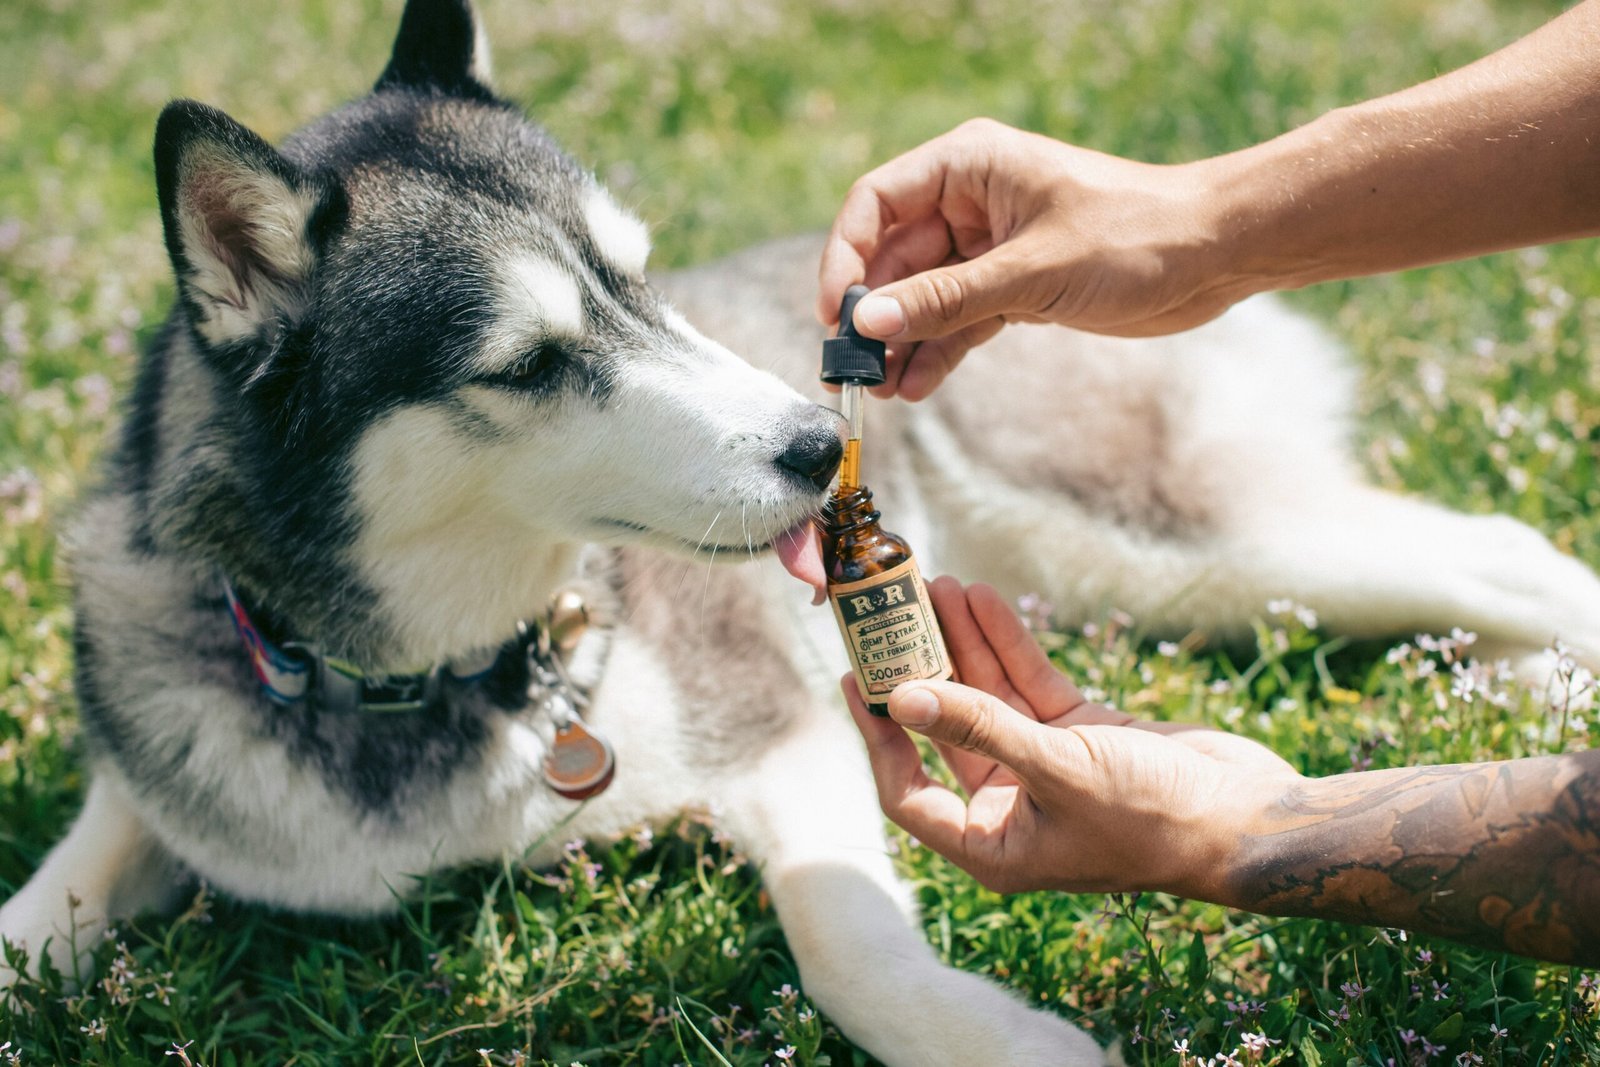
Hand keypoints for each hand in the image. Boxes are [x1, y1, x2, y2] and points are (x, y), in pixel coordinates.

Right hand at [818, 119, 1246, 399]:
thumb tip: (868, 324)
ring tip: (880, 391)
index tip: (836, 314)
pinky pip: (958, 320)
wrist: (1215, 255)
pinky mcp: (1014, 286)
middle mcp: (971, 201)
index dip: (847, 258)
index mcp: (969, 166)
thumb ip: (946, 300)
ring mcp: (990, 246)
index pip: (877, 204)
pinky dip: (937, 352)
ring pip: (923, 296)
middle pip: (893, 257)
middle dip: (871, 314)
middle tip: (850, 371)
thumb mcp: (1032, 270)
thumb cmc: (1136, 235)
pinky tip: (917, 387)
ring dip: (901, 342)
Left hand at [843, 578, 1299, 896]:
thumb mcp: (1057, 769)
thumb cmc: (1153, 817)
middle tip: (890, 615)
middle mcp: (1011, 809)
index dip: (879, 737)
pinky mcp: (1081, 735)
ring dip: (961, 644)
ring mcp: (1045, 769)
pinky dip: (1007, 644)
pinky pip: (1028, 684)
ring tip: (936, 585)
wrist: (1248, 816)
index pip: (908, 793)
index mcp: (993, 846)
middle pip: (944, 730)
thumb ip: (980, 728)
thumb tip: (904, 697)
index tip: (857, 679)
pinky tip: (982, 599)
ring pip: (986, 697)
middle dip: (920, 671)